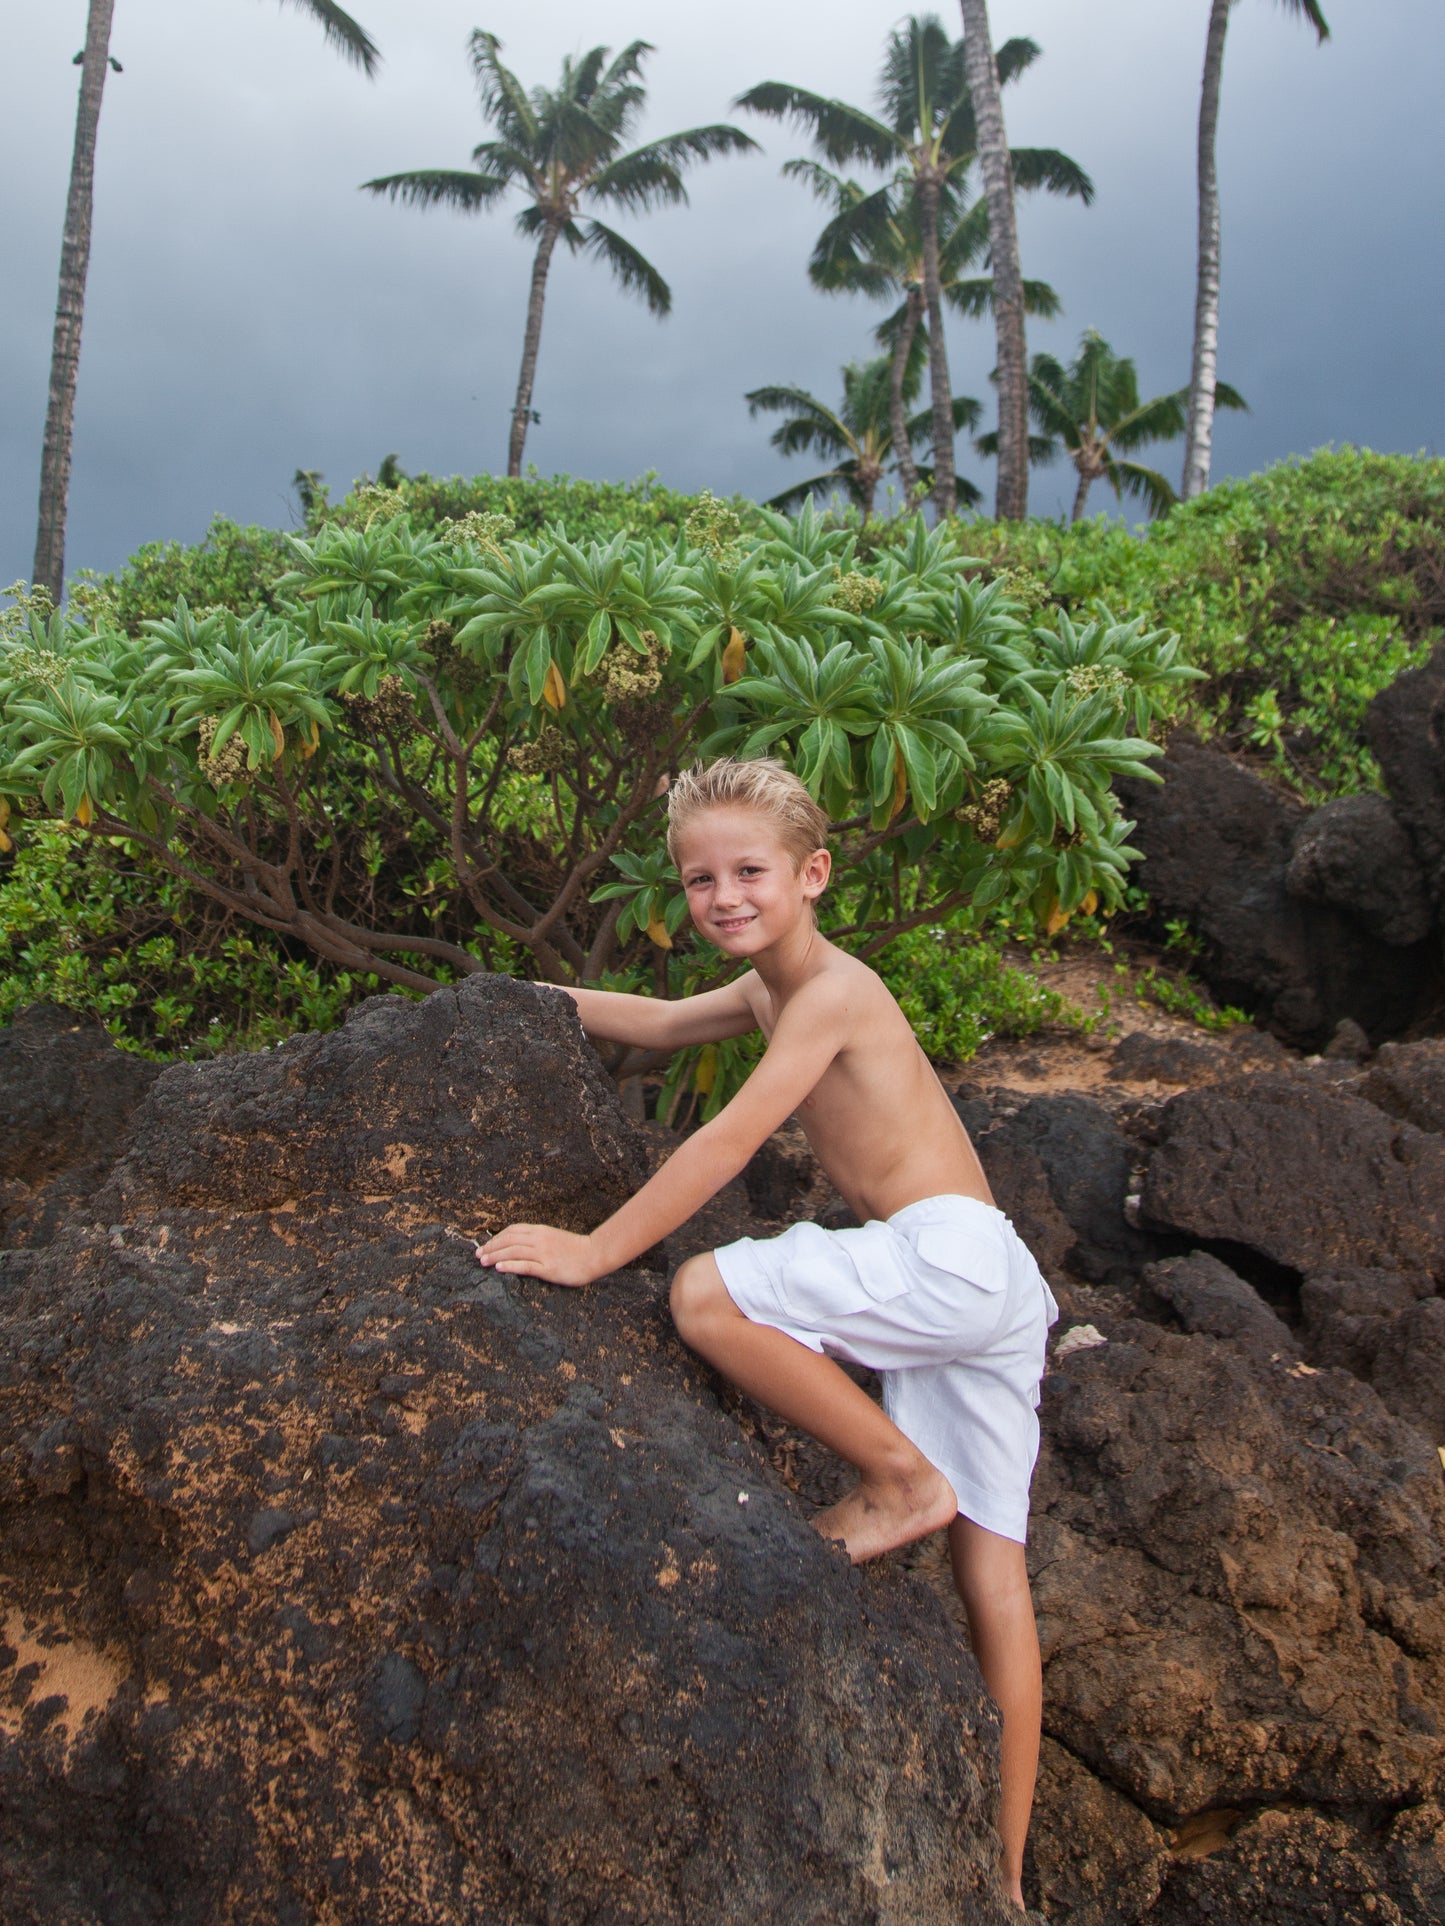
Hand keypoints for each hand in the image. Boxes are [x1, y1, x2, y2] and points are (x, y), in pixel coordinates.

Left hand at [477, 1222, 599, 1287]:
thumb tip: (518, 1244)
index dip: (496, 1237)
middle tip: (478, 1255)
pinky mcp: (548, 1268)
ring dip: (495, 1256)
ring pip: (513, 1252)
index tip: (486, 1245)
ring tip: (483, 1262)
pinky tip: (499, 1268)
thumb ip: (537, 1239)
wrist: (594, 1254)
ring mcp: (543, 1254)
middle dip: (491, 1247)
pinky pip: (524, 1266)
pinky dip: (509, 1266)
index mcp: (540, 1231)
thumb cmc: (575, 1248)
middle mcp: (539, 1240)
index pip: (512, 1231)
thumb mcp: (553, 1237)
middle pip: (508, 1241)